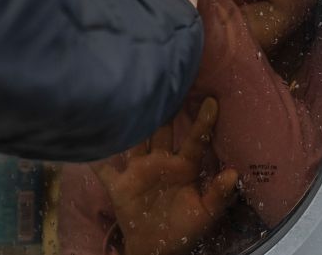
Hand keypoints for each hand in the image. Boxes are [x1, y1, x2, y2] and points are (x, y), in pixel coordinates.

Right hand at [91, 98, 238, 254]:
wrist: (157, 248)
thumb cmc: (185, 228)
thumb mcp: (206, 213)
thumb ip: (219, 194)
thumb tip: (233, 173)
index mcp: (184, 166)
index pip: (195, 139)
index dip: (203, 121)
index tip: (211, 100)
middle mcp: (161, 161)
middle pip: (162, 131)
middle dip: (165, 111)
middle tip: (166, 84)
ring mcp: (138, 170)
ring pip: (135, 141)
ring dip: (132, 124)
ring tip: (128, 100)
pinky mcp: (119, 184)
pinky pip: (104, 169)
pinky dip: (95, 157)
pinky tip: (87, 140)